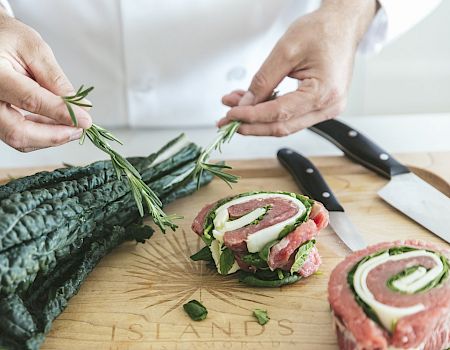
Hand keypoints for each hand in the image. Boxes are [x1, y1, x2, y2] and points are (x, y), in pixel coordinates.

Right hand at [0, 10, 91, 151]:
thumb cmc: (8, 38)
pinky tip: (55, 124)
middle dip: (55, 136)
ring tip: (72, 125)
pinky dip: (41, 135)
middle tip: (79, 129)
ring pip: (18, 138)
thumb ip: (54, 78)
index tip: (85, 119)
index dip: (61, 113)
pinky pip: (17, 135)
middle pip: (18, 131)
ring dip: (50, 137)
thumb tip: (79, 106)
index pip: (30, 100)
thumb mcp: (34, 49)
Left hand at [219, 0, 377, 136]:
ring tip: (235, 108)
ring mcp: (326, 109)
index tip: (231, 115)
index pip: (280, 114)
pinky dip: (270, 113)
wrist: (341, 25)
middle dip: (251, 125)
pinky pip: (291, 117)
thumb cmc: (322, 31)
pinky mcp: (320, 107)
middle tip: (226, 121)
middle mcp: (329, 107)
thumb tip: (245, 103)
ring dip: (257, 119)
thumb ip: (263, 80)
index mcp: (324, 93)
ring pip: (285, 125)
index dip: (251, 116)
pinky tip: (253, 105)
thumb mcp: (286, 50)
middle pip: (282, 127)